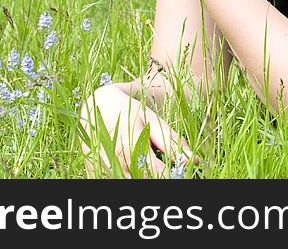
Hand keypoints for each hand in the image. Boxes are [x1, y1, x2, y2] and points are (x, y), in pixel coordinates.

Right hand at [81, 84, 196, 177]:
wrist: (99, 104)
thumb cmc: (131, 112)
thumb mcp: (154, 122)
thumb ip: (172, 143)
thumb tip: (194, 162)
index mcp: (133, 146)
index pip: (159, 175)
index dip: (172, 176)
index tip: (178, 171)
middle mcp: (116, 159)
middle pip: (144, 182)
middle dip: (157, 177)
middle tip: (161, 165)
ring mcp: (103, 167)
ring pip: (128, 183)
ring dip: (141, 177)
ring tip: (145, 162)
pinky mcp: (93, 172)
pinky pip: (113, 181)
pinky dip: (126, 176)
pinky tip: (131, 167)